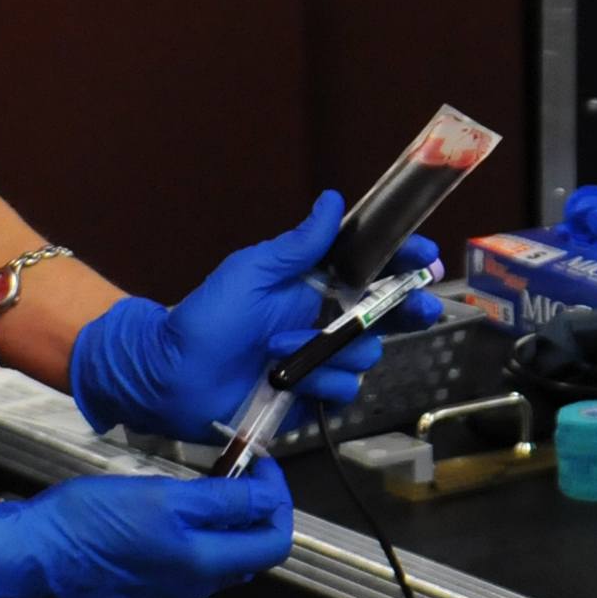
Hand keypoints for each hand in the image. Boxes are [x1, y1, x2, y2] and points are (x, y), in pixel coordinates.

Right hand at [0, 461, 292, 597]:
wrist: (31, 553)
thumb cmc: (90, 524)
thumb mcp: (167, 498)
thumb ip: (225, 501)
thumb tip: (268, 496)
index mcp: (207, 566)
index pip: (275, 541)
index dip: (278, 501)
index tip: (264, 466)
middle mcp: (196, 585)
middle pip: (252, 549)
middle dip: (256, 508)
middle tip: (241, 469)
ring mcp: (171, 586)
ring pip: (222, 552)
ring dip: (226, 517)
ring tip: (211, 481)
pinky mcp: (148, 580)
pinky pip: (190, 556)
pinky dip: (199, 529)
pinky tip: (178, 504)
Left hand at [68, 191, 442, 441]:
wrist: (172, 377)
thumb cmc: (204, 320)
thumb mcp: (249, 272)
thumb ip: (297, 245)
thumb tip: (330, 202)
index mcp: (312, 286)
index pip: (370, 269)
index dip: (401, 261)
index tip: (424, 256)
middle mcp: (323, 321)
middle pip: (387, 314)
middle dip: (407, 310)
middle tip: (420, 308)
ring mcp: (322, 358)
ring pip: (366, 356)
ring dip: (330, 353)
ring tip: (280, 350)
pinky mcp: (316, 394)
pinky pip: (344, 389)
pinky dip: (317, 384)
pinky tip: (286, 381)